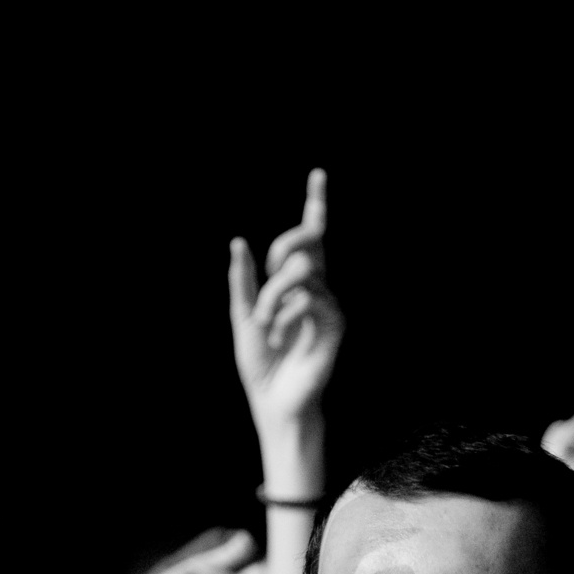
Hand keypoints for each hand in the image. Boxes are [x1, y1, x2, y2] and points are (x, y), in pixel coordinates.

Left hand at [228, 169, 343, 435]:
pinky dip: (283, 315)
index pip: (309, 238)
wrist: (273, 399)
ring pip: (299, 271)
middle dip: (281, 252)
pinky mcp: (334, 323)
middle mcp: (316, 288)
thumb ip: (243, 281)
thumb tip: (238, 241)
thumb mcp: (241, 316)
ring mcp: (327, 304)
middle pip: (304, 242)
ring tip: (264, 327)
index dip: (315, 205)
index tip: (317, 174)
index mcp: (294, 284)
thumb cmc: (259, 363)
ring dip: (271, 298)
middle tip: (261, 294)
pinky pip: (306, 297)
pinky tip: (279, 337)